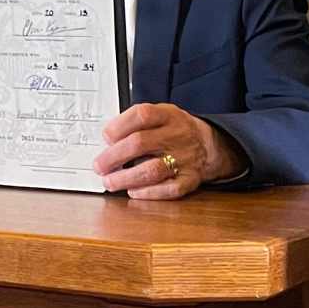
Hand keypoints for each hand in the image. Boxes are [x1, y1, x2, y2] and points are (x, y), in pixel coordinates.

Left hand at [93, 103, 245, 198]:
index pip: (142, 115)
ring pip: (152, 169)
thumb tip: (107, 142)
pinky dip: (148, 192)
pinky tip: (133, 191)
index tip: (106, 136)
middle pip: (140, 143)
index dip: (120, 126)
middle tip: (99, 165)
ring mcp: (184, 158)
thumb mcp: (160, 115)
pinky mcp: (189, 179)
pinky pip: (168, 189)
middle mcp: (177, 135)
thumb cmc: (174, 130)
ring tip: (110, 182)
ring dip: (126, 178)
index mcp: (168, 115)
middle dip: (114, 156)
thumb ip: (136, 124)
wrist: (208, 144)